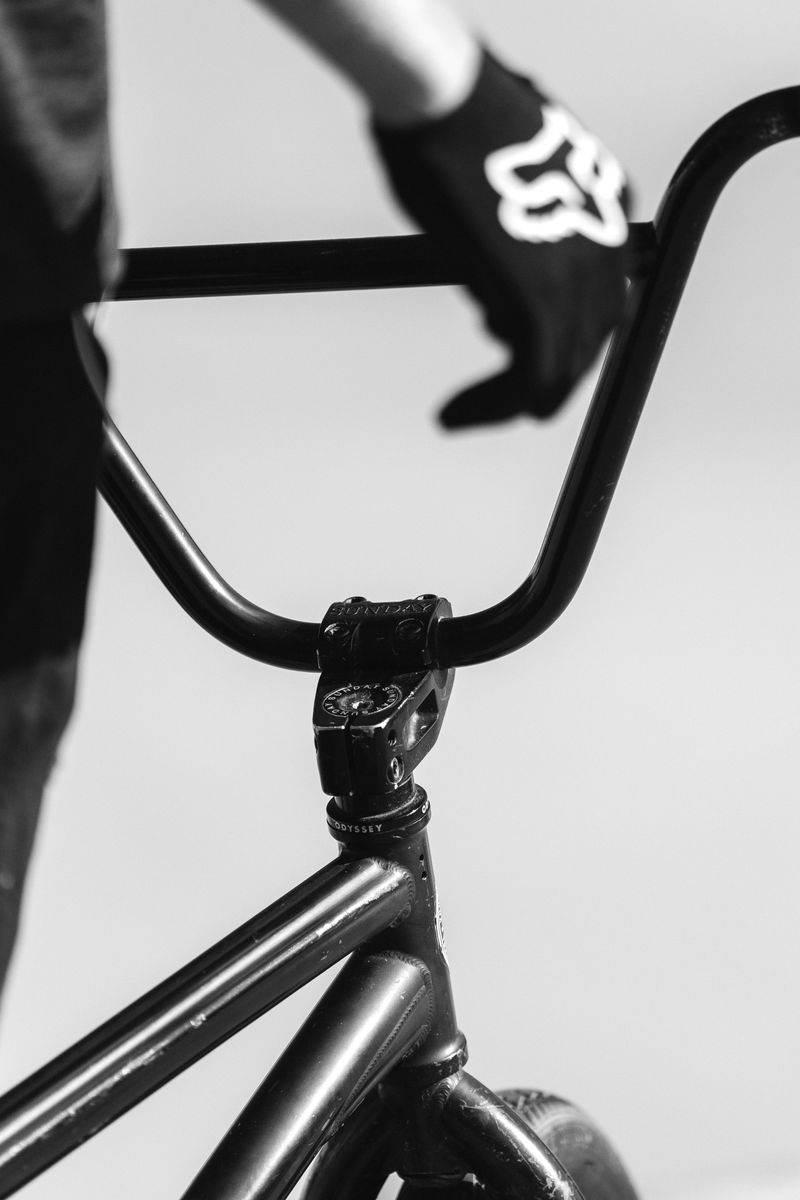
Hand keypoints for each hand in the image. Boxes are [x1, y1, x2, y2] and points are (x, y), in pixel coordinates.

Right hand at [373, 50, 631, 427]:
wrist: (446, 98)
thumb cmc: (458, 121)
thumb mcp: (512, 171)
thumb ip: (520, 220)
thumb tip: (491, 256)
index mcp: (608, 210)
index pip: (593, 305)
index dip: (553, 344)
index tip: (508, 364)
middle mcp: (606, 247)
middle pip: (583, 346)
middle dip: (533, 382)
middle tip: (485, 404)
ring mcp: (578, 277)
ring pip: (558, 372)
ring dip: (504, 403)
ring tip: (461, 411)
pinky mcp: (540, 301)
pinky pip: (529, 380)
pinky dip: (491, 408)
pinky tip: (454, 416)